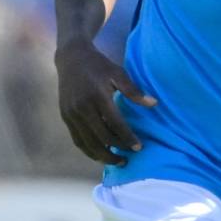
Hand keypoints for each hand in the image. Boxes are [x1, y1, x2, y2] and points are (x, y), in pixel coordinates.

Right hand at [55, 39, 155, 165]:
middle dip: (116, 150)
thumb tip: (154, 104)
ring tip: (117, 161)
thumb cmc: (99, 65)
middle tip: (129, 158)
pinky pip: (77, 139)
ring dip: (102, 155)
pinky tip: (100, 154)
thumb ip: (134, 91)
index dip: (127, 138)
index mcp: (97, 97)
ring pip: (87, 143)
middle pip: (101, 137)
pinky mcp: (65, 117)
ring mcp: (71, 114)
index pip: (115, 124)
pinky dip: (88, 150)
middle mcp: (82, 108)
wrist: (71, 58)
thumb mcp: (118, 73)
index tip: (139, 147)